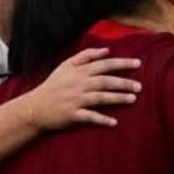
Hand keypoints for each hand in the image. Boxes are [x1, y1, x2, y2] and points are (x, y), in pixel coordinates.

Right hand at [19, 43, 140, 130]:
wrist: (34, 107)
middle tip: (139, 86)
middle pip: (105, 81)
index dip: (121, 63)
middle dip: (123, 83)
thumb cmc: (54, 85)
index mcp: (78, 72)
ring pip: (100, 97)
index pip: (103, 65)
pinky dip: (101, 119)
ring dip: (117, 98)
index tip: (138, 64)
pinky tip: (114, 122)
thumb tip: (107, 50)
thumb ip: (86, 56)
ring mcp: (75, 100)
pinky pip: (89, 116)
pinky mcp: (72, 114)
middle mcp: (78, 85)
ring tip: (133, 99)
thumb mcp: (66, 66)